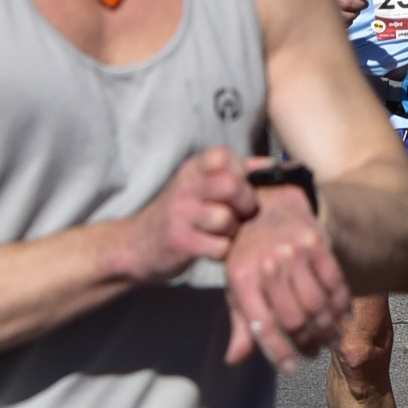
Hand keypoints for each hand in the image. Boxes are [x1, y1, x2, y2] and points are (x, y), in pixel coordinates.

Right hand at [126, 145, 258, 282]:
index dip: (241, 171)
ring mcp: (180, 214)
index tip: (242, 186)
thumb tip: (270, 164)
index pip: (223, 155)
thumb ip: (234, 174)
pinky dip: (223, 251)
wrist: (138, 245)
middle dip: (246, 203)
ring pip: (226, 218)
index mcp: (192, 169)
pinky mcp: (180, 242)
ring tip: (223, 234)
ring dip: (232, 231)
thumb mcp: (200, 186)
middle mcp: (185, 187)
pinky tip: (212, 248)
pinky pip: (219, 246)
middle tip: (243, 214)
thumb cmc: (181, 215)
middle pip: (231, 185)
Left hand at [222, 186, 351, 368]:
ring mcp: (293, 253)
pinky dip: (342, 306)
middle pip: (294, 318)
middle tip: (313, 353)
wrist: (265, 201)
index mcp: (241, 277)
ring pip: (317, 304)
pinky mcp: (316, 243)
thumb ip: (240, 322)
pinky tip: (343, 319)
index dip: (278, 352)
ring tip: (330, 341)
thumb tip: (235, 360)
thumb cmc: (248, 251)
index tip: (291, 368)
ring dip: (328, 329)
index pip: (262, 325)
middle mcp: (267, 265)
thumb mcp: (237, 284)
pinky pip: (334, 283)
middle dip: (307, 342)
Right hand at [325, 0, 370, 20]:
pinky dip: (350, 19)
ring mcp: (324, 10)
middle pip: (347, 2)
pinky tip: (349, 14)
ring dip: (355, 12)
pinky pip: (344, 23)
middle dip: (360, 3)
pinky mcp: (326, 21)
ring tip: (356, 8)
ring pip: (346, 15)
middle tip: (365, 3)